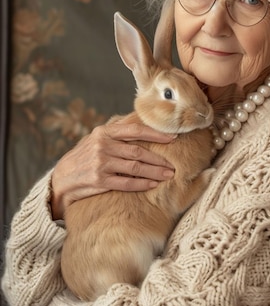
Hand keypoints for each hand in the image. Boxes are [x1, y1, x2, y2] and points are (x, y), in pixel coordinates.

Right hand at [50, 115, 175, 220]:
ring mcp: (100, 164)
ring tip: (168, 175)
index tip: (172, 138)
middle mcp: (102, 146)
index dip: (155, 134)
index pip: (135, 130)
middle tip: (173, 165)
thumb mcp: (96, 138)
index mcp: (104, 132)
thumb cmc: (84, 156)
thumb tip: (142, 121)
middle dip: (158, 159)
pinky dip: (142, 184)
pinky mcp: (99, 181)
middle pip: (138, 152)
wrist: (61, 178)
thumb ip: (117, 132)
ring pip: (135, 168)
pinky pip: (127, 183)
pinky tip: (153, 184)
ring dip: (154, 172)